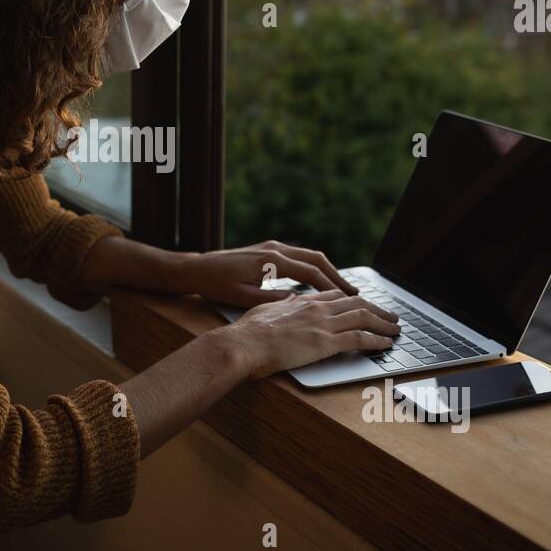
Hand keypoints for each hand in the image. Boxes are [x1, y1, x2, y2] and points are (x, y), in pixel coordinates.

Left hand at [173, 240, 356, 306]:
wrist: (196, 268)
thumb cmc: (217, 285)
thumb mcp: (245, 298)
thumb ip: (273, 300)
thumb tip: (300, 304)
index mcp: (271, 260)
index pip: (311, 272)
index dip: (331, 286)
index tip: (348, 299)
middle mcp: (275, 249)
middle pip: (316, 259)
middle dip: (336, 275)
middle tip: (354, 292)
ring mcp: (271, 247)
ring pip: (308, 255)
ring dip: (326, 270)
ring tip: (341, 288)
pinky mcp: (266, 250)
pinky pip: (297, 257)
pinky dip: (312, 267)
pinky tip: (317, 281)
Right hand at [225, 289, 400, 378]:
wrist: (243, 343)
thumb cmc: (247, 331)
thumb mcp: (263, 308)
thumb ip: (280, 304)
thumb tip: (290, 299)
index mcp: (301, 301)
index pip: (334, 296)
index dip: (352, 300)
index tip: (362, 304)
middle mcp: (316, 308)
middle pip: (355, 303)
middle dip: (376, 308)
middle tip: (390, 315)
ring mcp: (322, 324)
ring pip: (363, 318)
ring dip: (383, 322)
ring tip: (396, 328)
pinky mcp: (325, 342)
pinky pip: (359, 339)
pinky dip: (377, 340)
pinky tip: (386, 343)